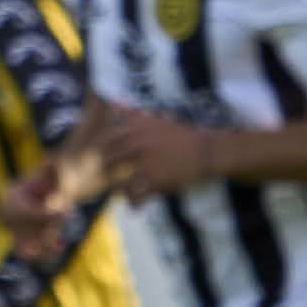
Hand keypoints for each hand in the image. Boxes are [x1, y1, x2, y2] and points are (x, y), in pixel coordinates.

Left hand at [83, 100, 218, 201]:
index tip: (105, 160)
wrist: (204, 151)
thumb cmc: (178, 135)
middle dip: (106, 172)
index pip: (106, 141)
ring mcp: (145, 163)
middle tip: (109, 179)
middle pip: (108, 161)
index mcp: (135, 129)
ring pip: (119, 182)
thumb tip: (114, 102)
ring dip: (119, 190)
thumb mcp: (155, 120)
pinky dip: (133, 202)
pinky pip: (135, 195)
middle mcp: (137, 144)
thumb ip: (131, 113)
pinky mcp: (155, 180)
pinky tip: (136, 205)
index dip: (102, 152)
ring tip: (124, 193)